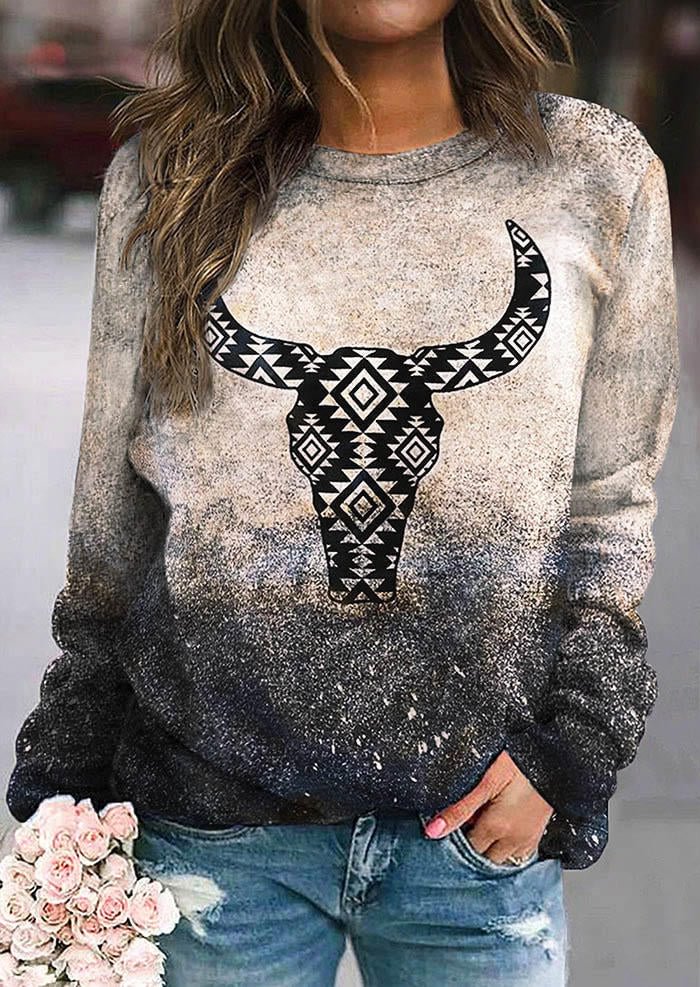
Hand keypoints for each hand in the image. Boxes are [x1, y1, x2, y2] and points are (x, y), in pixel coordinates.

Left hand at [423, 751, 553, 864]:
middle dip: (470, 848)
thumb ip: (460, 808)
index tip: (445, 831)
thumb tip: (433, 831)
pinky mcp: (536, 835)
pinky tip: (497, 832)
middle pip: (483, 860)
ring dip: (487, 849)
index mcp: (497, 827)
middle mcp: (513, 840)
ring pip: (500, 860)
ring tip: (478, 828)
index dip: (454, 842)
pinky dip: (503, 849)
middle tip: (461, 828)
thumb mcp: (486, 781)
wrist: (552, 757)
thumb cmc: (519, 762)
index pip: (466, 851)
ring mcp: (527, 840)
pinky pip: (516, 855)